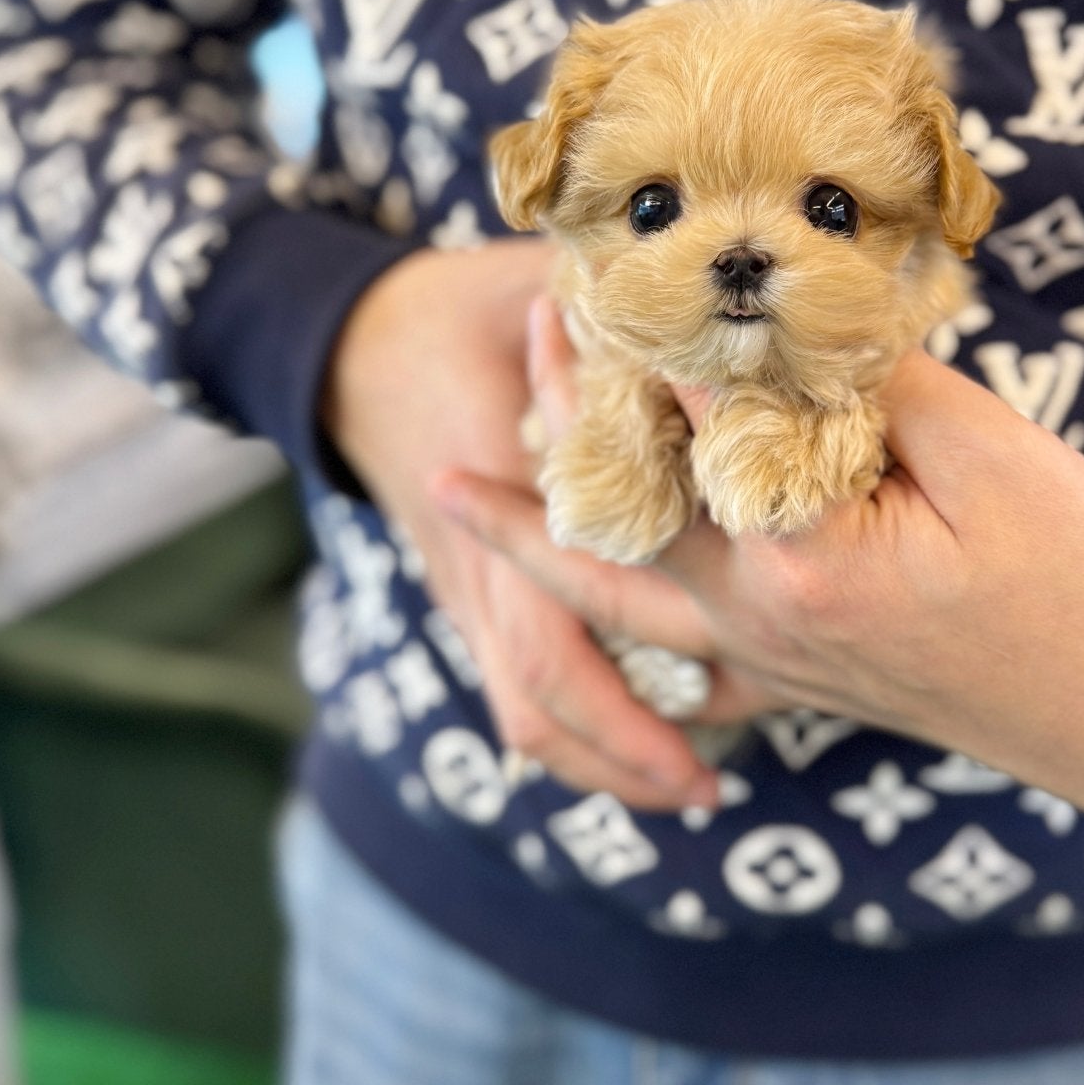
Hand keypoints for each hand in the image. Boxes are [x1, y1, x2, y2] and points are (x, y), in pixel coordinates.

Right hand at [321, 241, 725, 811]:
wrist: (350, 342)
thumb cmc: (461, 312)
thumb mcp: (539, 291)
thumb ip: (627, 315)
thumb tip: (733, 318)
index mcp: (506, 502)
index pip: (553, 638)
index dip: (621, 710)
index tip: (698, 755)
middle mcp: (480, 563)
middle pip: (539, 698)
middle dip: (621, 758)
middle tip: (704, 793)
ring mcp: (467, 586)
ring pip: (520, 704)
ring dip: (596, 755)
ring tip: (682, 784)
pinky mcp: (467, 593)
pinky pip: (510, 679)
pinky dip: (570, 722)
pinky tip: (633, 739)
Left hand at [436, 305, 1083, 825]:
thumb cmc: (1076, 585)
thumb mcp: (993, 456)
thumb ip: (877, 388)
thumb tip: (798, 323)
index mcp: (795, 553)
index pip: (692, 413)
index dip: (645, 325)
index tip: (595, 255)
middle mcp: (754, 616)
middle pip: (620, 499)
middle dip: (559, 410)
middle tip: (514, 328)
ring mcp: (764, 659)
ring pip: (610, 593)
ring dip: (532, 534)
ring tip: (448, 494)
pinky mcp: (788, 679)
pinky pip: (663, 656)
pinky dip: (605, 622)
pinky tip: (575, 604)